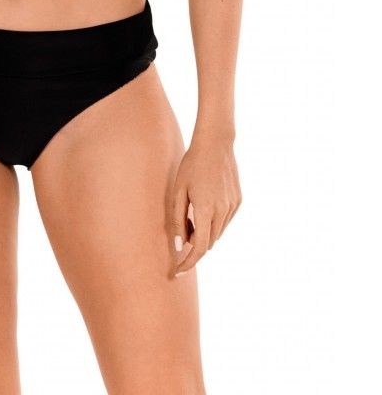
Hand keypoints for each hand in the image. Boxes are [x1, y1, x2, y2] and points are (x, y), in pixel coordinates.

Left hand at [170, 130, 240, 276]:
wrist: (216, 144)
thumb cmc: (191, 165)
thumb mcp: (178, 191)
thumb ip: (178, 219)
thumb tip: (179, 246)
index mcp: (205, 210)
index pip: (198, 248)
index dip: (188, 262)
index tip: (177, 271)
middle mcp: (223, 212)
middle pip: (207, 242)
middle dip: (193, 244)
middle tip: (181, 228)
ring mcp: (233, 207)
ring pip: (217, 233)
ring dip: (204, 232)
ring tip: (193, 209)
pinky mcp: (238, 201)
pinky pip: (224, 220)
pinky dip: (214, 221)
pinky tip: (205, 202)